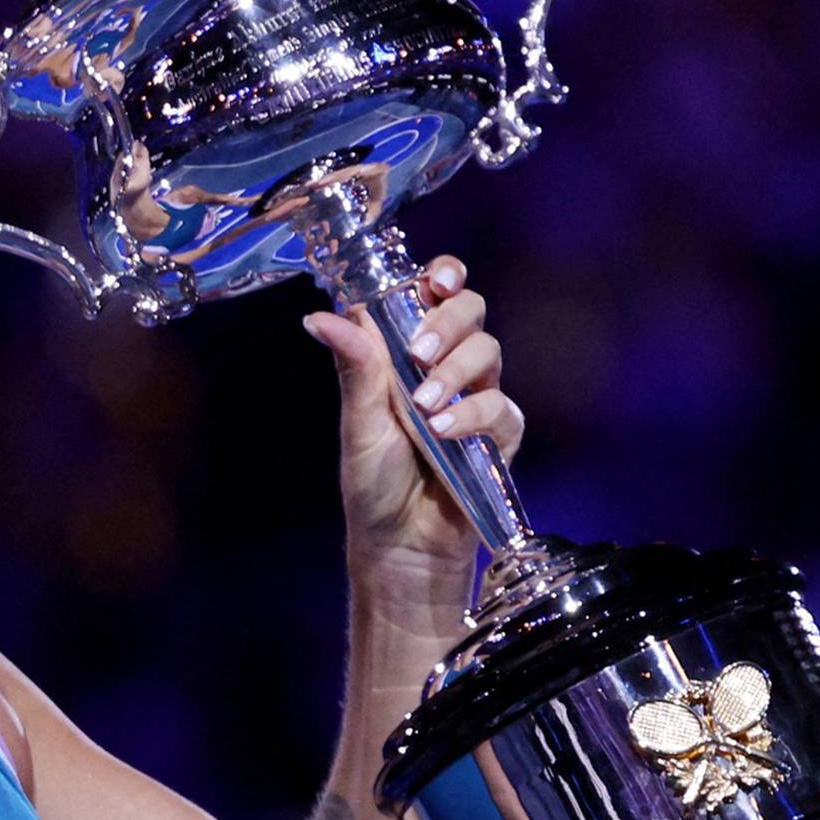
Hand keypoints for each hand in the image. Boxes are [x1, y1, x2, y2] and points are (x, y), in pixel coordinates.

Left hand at [302, 255, 523, 574]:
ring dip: (454, 370)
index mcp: (407, 350)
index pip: (434, 293)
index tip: (436, 280)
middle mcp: (447, 364)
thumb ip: (354, 366)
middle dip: (448, 321)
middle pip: (470, 310)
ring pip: (488, 351)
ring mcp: (477, 396)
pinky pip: (501, 406)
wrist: (399, 545)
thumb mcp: (358, 420)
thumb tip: (318, 316)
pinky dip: (471, 415)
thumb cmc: (374, 480)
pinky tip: (443, 432)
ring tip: (422, 405)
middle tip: (418, 351)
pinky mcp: (500, 434)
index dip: (442, 275)